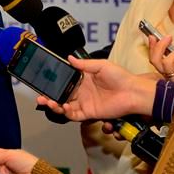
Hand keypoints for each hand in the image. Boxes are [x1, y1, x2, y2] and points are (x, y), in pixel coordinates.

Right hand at [35, 57, 155, 120]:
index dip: (54, 82)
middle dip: (49, 96)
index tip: (44, 81)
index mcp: (83, 79)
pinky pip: (74, 115)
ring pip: (64, 106)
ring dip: (55, 105)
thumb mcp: (101, 65)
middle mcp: (82, 92)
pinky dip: (66, 112)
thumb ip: (84, 64)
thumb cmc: (120, 77)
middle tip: (40, 96)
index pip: (64, 81)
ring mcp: (84, 103)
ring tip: (48, 102)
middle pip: (61, 95)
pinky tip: (63, 106)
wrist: (133, 92)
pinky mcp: (89, 113)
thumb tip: (69, 58)